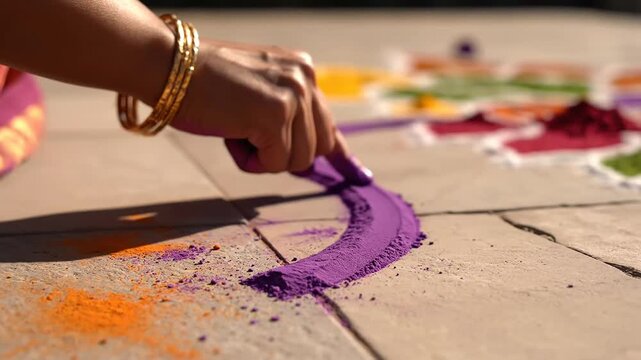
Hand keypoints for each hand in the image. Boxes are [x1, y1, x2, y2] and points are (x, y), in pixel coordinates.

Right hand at [169, 39, 371, 183]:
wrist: (167, 66)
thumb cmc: (203, 85)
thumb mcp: (256, 94)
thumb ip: (288, 118)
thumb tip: (316, 158)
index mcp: (303, 71)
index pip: (329, 121)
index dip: (341, 153)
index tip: (360, 175)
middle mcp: (305, 79)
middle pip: (316, 149)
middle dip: (283, 154)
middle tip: (246, 133)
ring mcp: (293, 95)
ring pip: (298, 161)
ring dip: (264, 157)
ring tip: (234, 127)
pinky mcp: (276, 115)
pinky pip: (275, 164)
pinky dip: (250, 161)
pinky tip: (230, 133)